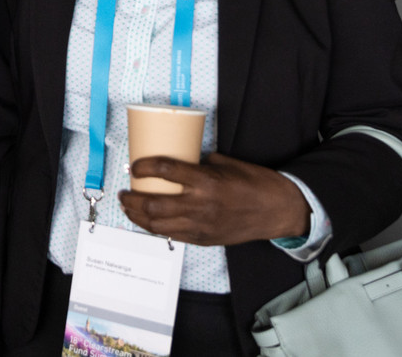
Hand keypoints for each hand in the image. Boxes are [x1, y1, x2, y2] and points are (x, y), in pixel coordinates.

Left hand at [117, 153, 309, 246]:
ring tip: (129, 207)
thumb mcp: (227, 164)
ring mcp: (201, 225)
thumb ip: (200, 165)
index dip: (144, 167)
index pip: (165, 171)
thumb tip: (179, 162)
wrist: (277, 211)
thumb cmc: (255, 184)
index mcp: (206, 181)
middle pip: (153, 203)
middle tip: (124, 192)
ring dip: (137, 216)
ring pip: (158, 224)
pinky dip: (155, 228)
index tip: (135, 165)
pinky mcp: (203, 239)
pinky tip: (147, 221)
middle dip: (131, 199)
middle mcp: (200, 205)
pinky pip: (172, 235)